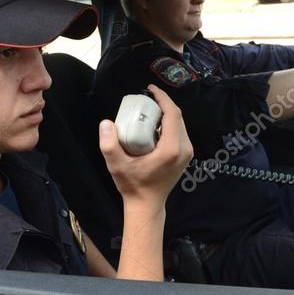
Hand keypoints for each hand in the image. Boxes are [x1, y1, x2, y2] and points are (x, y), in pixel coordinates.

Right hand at [99, 85, 193, 210]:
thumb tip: (106, 123)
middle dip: (163, 104)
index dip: (163, 98)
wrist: (147, 204)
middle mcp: (184, 149)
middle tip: (146, 99)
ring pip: (180, 124)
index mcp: (172, 148)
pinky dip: (169, 124)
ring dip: (166, 114)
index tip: (150, 89)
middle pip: (177, 117)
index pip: (172, 114)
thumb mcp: (116, 166)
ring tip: (149, 109)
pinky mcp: (185, 156)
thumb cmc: (133, 185)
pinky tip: (155, 124)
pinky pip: (179, 133)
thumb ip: (108, 144)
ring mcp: (187, 153)